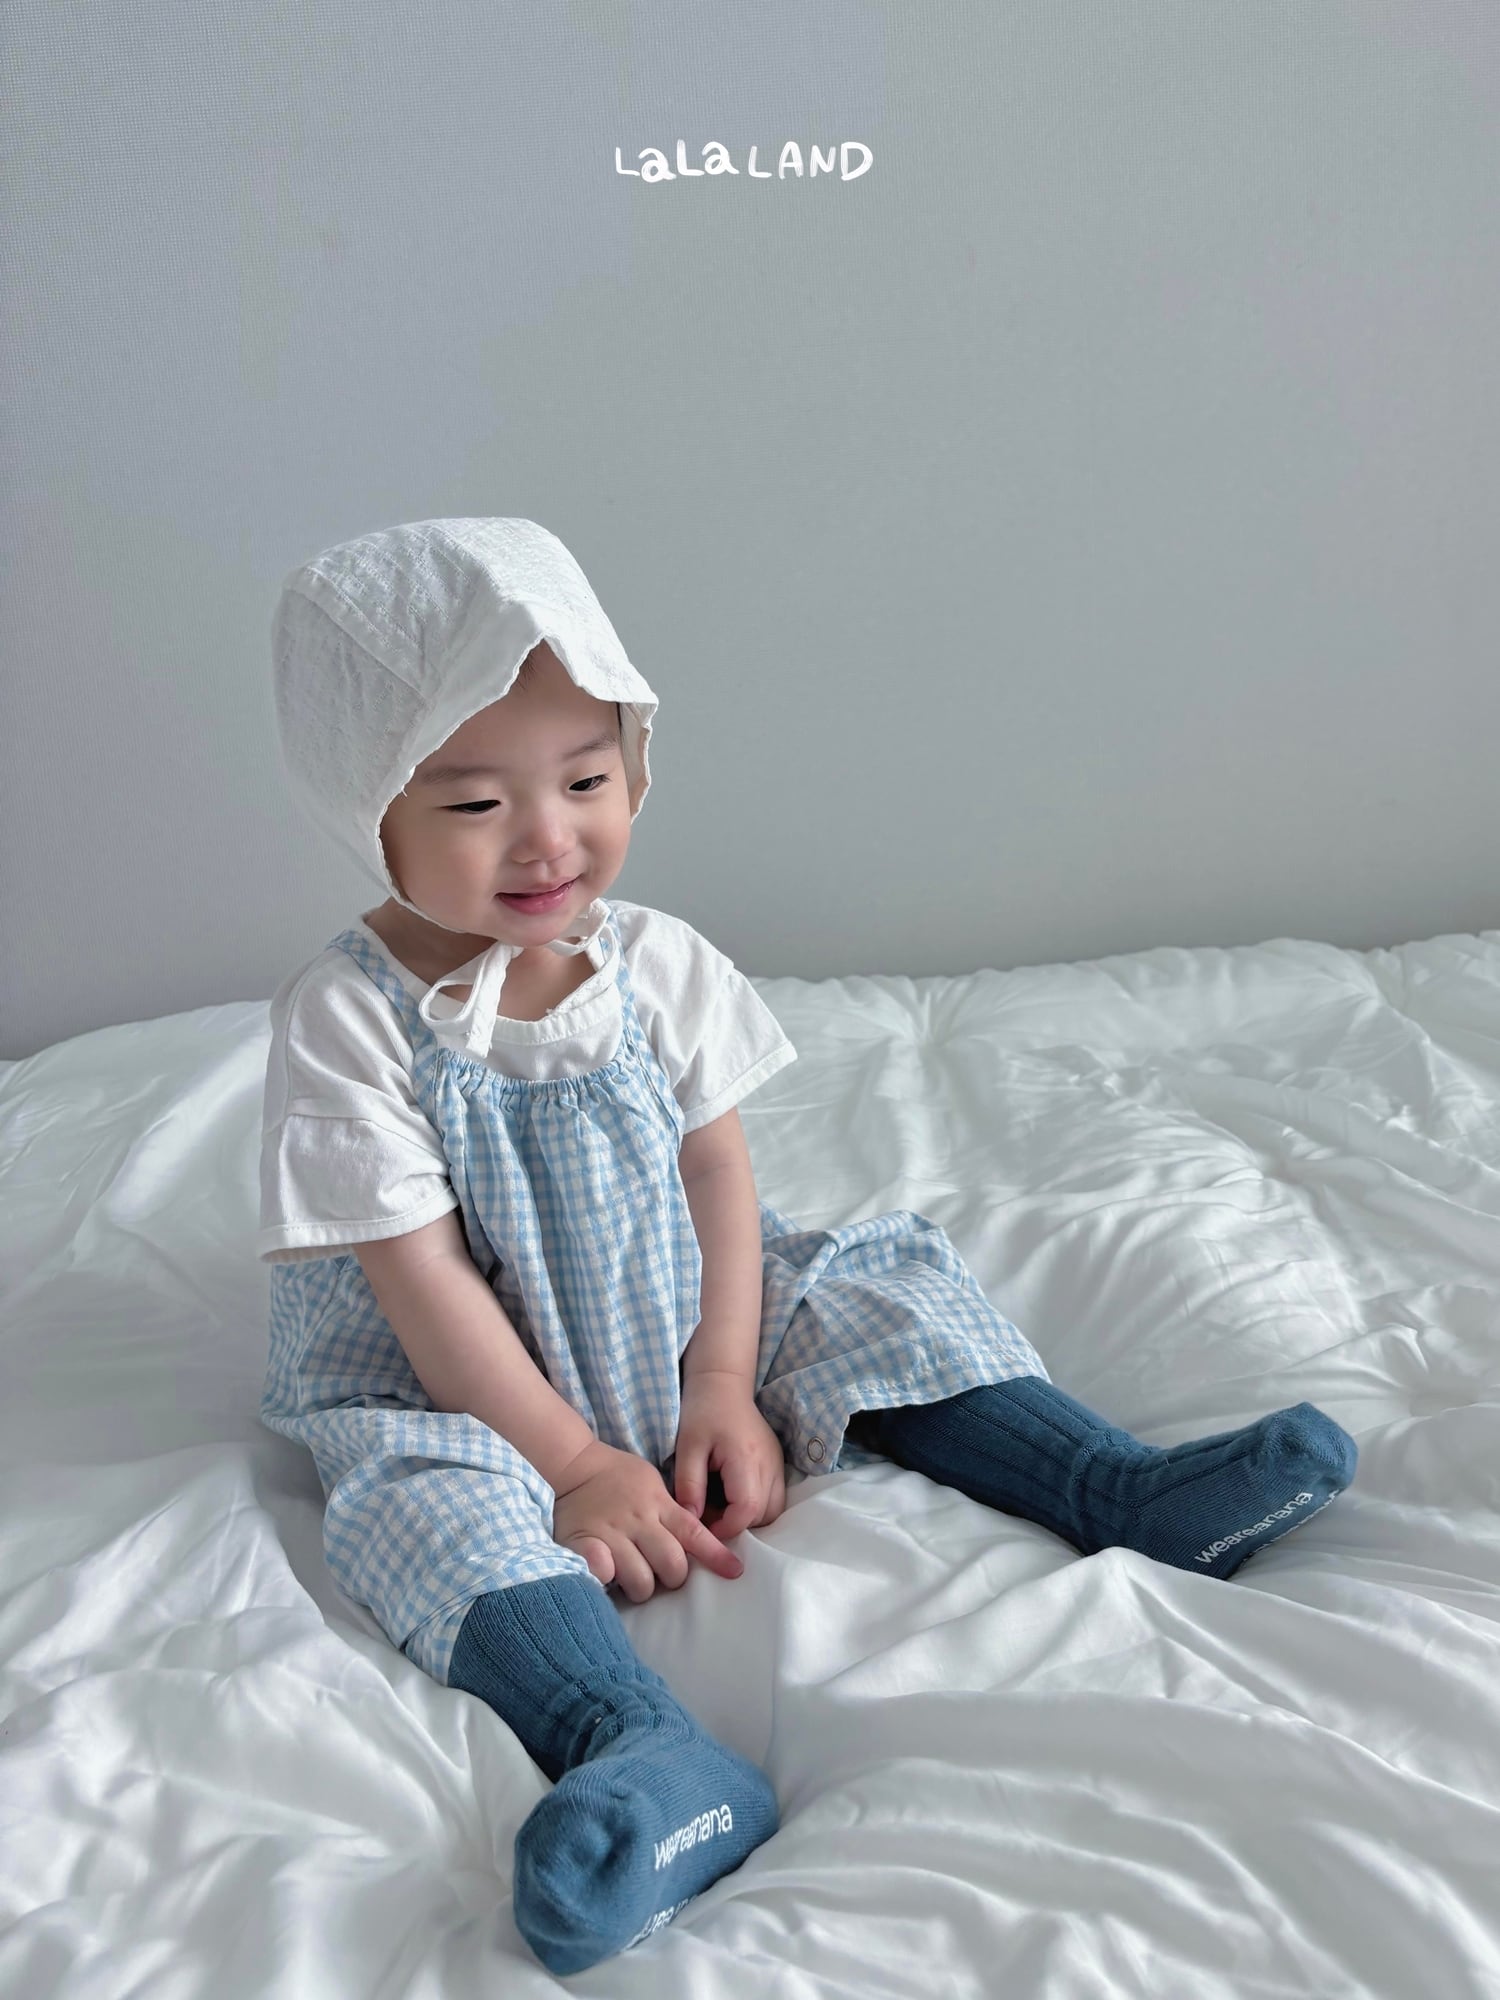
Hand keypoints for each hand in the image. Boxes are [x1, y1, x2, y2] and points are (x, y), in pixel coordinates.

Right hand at [551, 1438, 743, 1602]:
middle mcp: (639, 1521)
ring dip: (641, 1587)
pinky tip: (607, 1577)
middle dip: (672, 1578)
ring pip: (641, 1580)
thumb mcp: (653, 1484)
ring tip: (633, 1581)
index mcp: (658, 1505)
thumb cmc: (618, 1477)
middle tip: (662, 1576)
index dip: (716, 1556)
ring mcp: (612, 1534)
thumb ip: (672, 1510)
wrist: (574, 1465)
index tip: (735, 1572)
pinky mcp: (585, 1544)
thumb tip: (699, 1539)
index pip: (694, 1534)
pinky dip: (607, 1580)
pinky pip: (602, 1573)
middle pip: (672, 1565)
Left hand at [674, 1370, 786, 1541]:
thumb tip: (690, 1520)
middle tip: (709, 1517)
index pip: (748, 1509)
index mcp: (746, 1458)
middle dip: (737, 1526)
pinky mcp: (777, 1464)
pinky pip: (774, 1498)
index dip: (726, 1528)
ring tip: (720, 1509)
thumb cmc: (702, 1412)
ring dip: (749, 1519)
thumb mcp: (687, 1447)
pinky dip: (756, 1508)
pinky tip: (731, 1498)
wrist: (724, 1385)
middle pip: (765, 1515)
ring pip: (773, 1510)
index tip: (703, 1528)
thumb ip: (688, 1485)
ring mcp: (777, 1464)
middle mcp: (769, 1464)